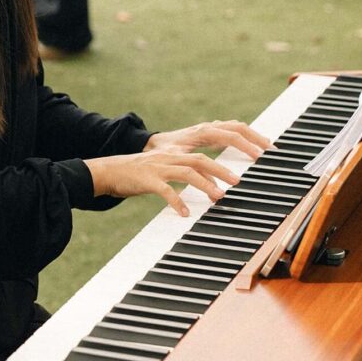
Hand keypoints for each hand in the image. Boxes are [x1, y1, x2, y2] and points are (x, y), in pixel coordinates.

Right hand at [85, 120, 268, 218]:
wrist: (110, 171)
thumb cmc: (142, 172)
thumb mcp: (168, 167)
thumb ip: (190, 171)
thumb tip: (214, 182)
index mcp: (178, 149)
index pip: (209, 147)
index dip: (230, 150)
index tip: (251, 156)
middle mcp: (171, 154)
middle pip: (202, 159)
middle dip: (222, 170)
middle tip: (239, 182)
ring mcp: (159, 166)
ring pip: (187, 172)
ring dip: (205, 184)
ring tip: (218, 197)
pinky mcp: (147, 179)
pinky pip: (165, 190)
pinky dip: (176, 201)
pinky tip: (184, 213)